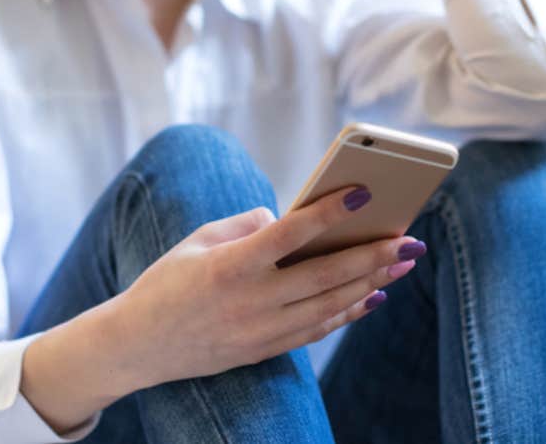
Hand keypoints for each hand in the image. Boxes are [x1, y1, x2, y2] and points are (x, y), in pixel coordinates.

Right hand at [113, 184, 425, 387]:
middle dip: (371, 255)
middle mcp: (250, 302)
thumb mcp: (198, 240)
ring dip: (370, 284)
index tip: (362, 195)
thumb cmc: (167, 281)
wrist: (136, 345)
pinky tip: (371, 297)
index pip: (289, 235)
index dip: (328, 213)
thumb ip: (247, 224)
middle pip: (323, 276)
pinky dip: (347, 313)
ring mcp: (259, 332)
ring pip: (328, 306)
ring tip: (401, 264)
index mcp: (230, 266)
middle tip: (408, 239)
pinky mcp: (262, 350)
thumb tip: (289, 218)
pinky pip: (315, 332)